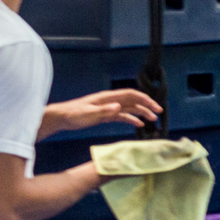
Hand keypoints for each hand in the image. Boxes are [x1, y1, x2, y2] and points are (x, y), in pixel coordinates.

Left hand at [45, 88, 161, 136]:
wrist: (61, 117)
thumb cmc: (72, 114)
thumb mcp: (87, 114)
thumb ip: (103, 111)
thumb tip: (118, 107)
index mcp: (107, 97)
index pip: (130, 95)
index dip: (144, 99)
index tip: (155, 106)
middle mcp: (110, 101)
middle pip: (132, 100)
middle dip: (146, 105)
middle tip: (159, 113)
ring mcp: (107, 108)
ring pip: (129, 108)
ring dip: (141, 113)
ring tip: (153, 120)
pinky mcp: (104, 115)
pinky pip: (121, 116)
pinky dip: (131, 119)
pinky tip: (138, 124)